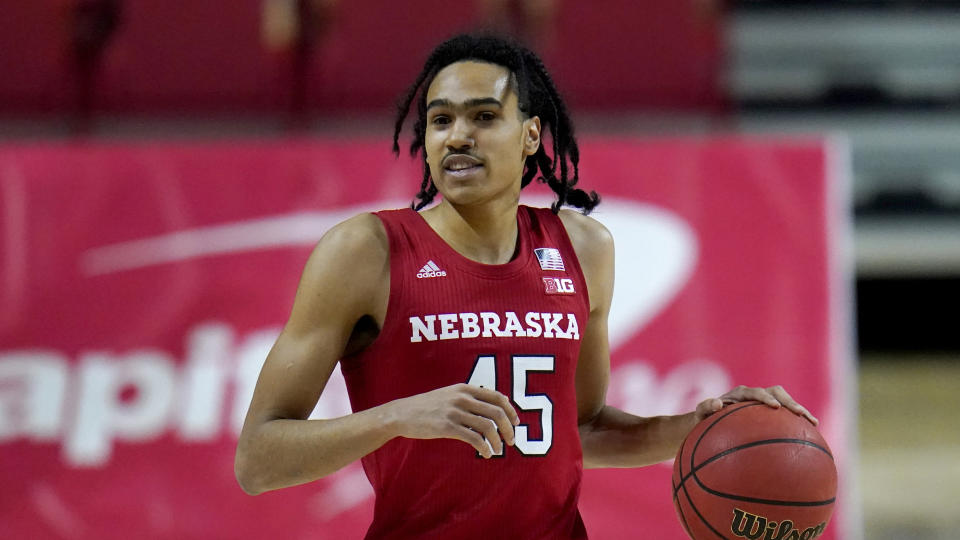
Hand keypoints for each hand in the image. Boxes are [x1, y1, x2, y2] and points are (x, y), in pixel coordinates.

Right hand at [387, 383, 519, 457]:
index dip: (510, 411)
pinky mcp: (447, 427)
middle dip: (509, 428)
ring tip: (498, 450)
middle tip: (511, 440)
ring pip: (488, 427)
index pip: (498, 397)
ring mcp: (455, 412)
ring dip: (498, 441)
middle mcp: (462, 398)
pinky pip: (474, 438)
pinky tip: (486, 454)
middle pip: (497, 412)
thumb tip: (491, 410)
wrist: (402, 413)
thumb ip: (468, 399)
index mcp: (465, 389)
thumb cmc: (427, 407)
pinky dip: (484, 447)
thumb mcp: (449, 395)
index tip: (515, 423)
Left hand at [694, 385, 818, 425]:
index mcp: (740, 394)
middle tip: (801, 414)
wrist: (708, 424)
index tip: (773, 407)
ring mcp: (763, 406)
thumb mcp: (700, 414)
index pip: (756, 392)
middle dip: (790, 402)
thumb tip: (717, 404)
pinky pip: (785, 419)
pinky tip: (808, 439)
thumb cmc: (703, 419)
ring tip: (813, 423)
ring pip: (786, 404)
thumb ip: (705, 407)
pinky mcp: (769, 416)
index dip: (765, 397)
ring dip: (799, 411)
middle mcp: (754, 397)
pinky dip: (796, 425)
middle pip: (777, 394)